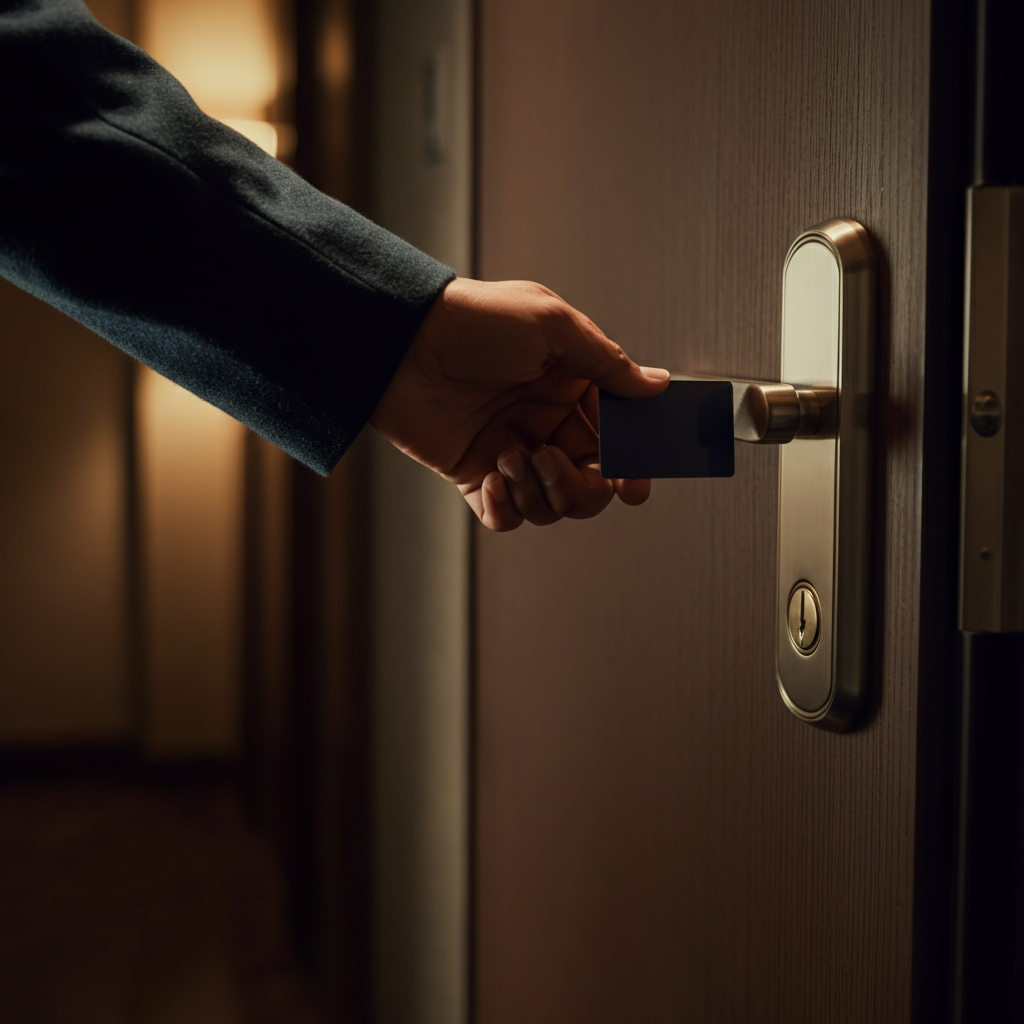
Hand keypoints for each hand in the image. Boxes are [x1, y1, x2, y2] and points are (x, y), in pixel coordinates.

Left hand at [370, 277, 669, 530]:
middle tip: (554, 460)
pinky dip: (507, 509)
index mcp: (572, 387)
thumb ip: (608, 363)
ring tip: (511, 455)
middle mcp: (546, 423)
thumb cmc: (473, 322)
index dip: (631, 465)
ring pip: (553, 505)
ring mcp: (513, 452)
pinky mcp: (476, 476)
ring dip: (539, 490)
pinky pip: (507, 518)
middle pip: (591, 484)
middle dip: (582, 487)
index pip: (619, 438)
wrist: (402, 344)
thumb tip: (653, 384)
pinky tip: (494, 480)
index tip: (634, 482)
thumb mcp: (553, 326)